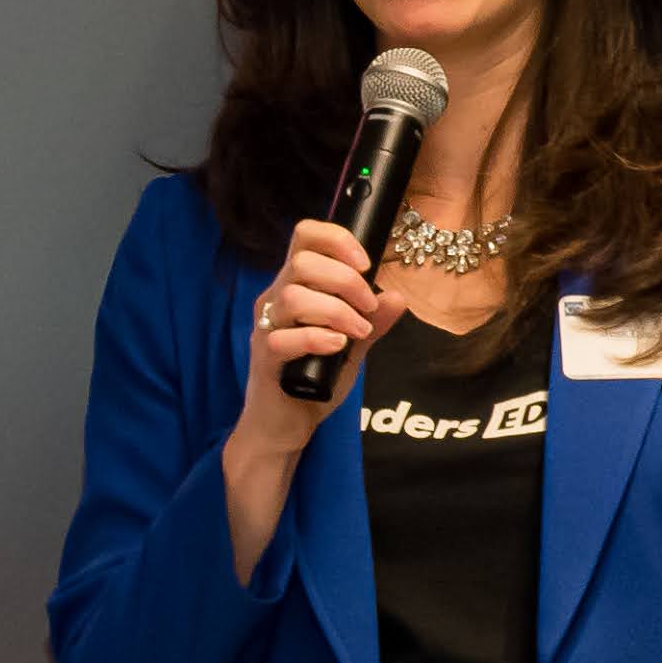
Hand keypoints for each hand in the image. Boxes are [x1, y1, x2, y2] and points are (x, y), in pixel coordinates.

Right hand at [230, 217, 409, 456]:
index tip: (365, 263)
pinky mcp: (264, 357)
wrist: (287, 425)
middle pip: (303, 262)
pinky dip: (316, 337)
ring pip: (294, 297)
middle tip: (368, 308)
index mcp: (296, 286)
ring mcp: (267, 327)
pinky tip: (337, 346)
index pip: (305, 236)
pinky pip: (282, 337)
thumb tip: (397, 298)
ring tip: (356, 333)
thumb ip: (372, 323)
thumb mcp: (352, 347)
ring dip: (336, 311)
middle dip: (346, 281)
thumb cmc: (313, 380)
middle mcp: (276, 299)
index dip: (337, 239)